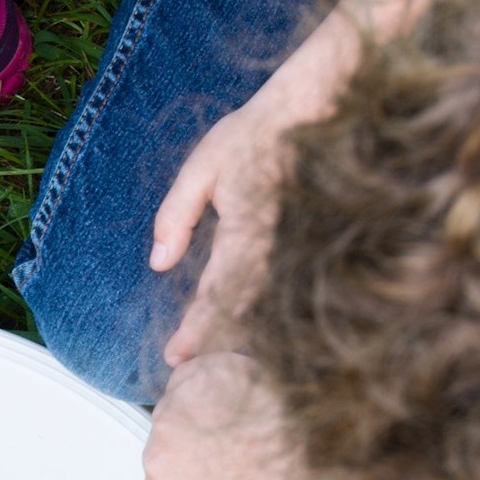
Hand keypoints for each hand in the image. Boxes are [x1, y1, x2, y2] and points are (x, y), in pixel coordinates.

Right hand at [140, 348, 301, 479]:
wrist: (309, 415)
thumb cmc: (275, 468)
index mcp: (163, 465)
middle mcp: (162, 424)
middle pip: (165, 455)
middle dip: (190, 464)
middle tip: (231, 467)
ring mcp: (180, 391)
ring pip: (177, 421)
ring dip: (198, 430)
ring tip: (238, 438)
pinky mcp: (201, 367)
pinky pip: (191, 388)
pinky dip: (205, 397)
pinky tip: (234, 410)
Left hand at [148, 40, 348, 364]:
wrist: (321, 108)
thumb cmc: (258, 133)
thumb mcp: (204, 165)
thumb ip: (177, 214)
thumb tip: (158, 262)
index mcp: (247, 228)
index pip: (216, 292)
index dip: (196, 329)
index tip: (175, 356)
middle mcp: (276, 246)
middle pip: (244, 311)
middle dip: (218, 343)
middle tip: (190, 371)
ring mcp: (300, 249)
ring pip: (268, 306)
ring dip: (243, 335)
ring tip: (220, 364)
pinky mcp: (315, 246)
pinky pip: (289, 289)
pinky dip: (268, 313)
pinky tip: (255, 329)